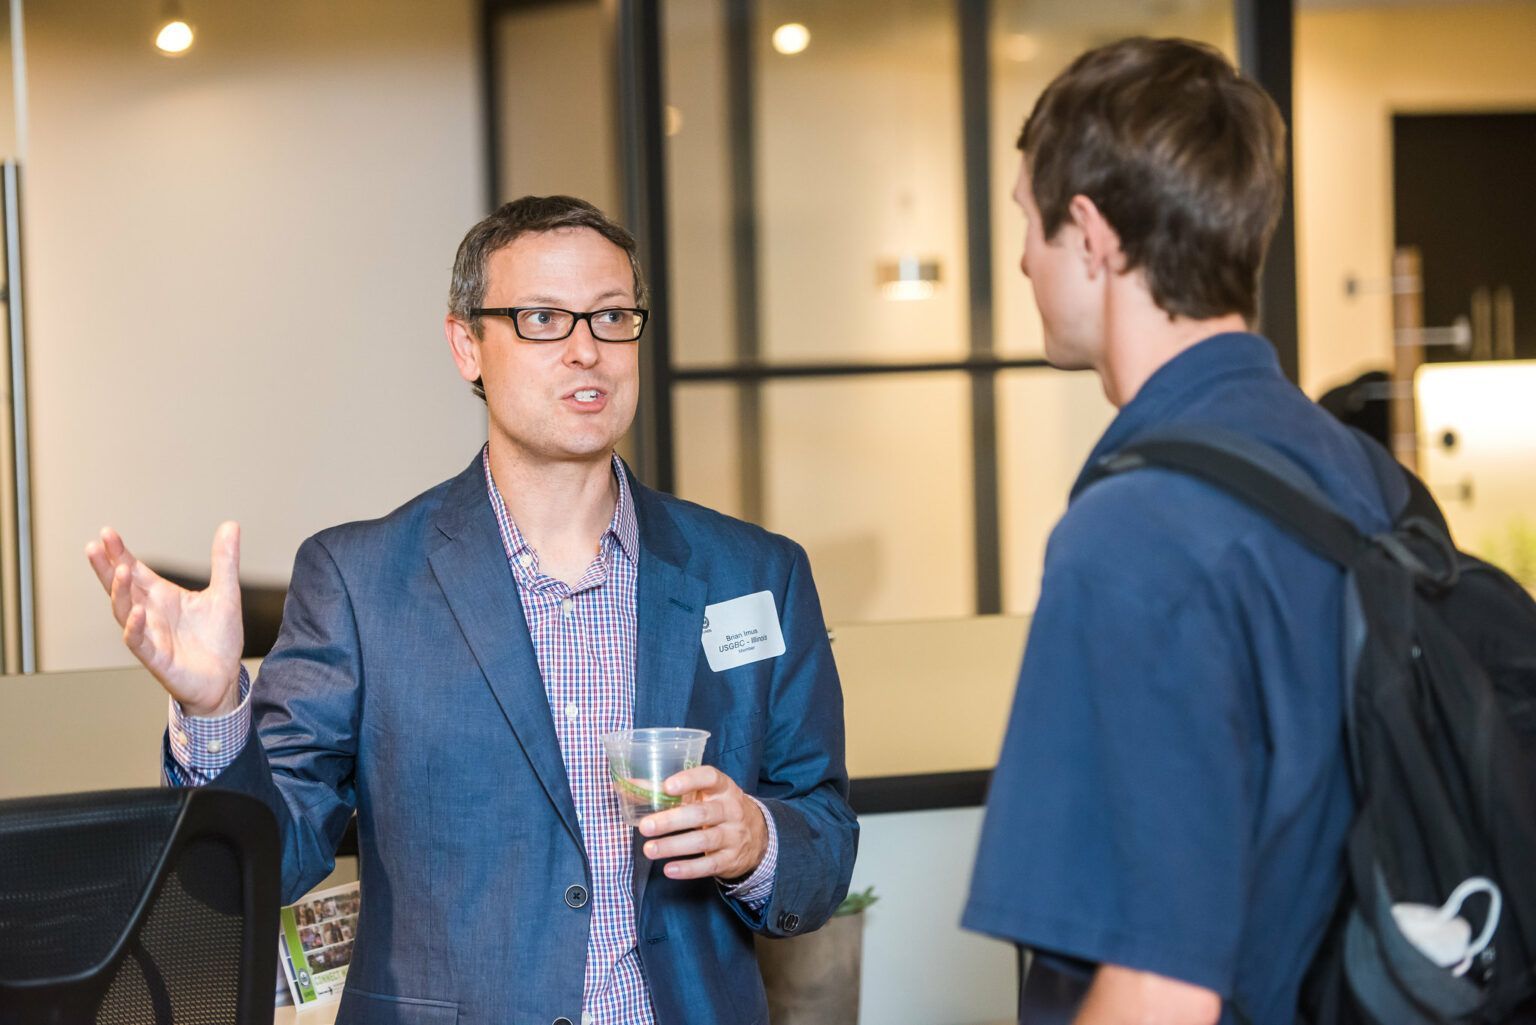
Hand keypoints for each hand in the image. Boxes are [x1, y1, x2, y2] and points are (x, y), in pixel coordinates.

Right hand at [84, 522, 244, 716]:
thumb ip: (224, 561)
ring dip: (120, 592)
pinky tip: (137, 612)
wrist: (225, 678)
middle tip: (94, 545)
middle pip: (121, 588)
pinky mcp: (156, 658)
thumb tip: (230, 524)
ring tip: (120, 570)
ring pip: (124, 612)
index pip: (135, 570)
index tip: (108, 533)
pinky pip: (139, 642)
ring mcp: (150, 635)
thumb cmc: (219, 638)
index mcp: (162, 596)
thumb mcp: (226, 593)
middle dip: (106, 568)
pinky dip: (136, 627)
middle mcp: (150, 613)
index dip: (120, 553)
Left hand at [637, 766, 766, 881]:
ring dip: (673, 846)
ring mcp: (733, 835)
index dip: (690, 780)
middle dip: (671, 820)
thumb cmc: (719, 809)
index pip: (710, 777)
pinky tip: (669, 869)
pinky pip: (709, 865)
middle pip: (701, 814)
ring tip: (649, 850)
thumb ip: (668, 791)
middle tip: (645, 827)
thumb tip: (628, 785)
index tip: (667, 786)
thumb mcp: (704, 795)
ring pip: (703, 841)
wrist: (758, 837)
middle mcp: (731, 810)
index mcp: (723, 788)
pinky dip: (688, 868)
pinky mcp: (730, 859)